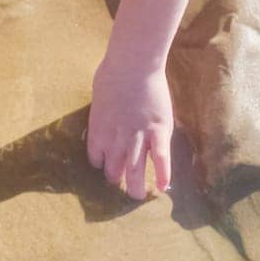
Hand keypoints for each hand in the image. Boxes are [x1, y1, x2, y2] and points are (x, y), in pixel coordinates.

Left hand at [87, 58, 173, 200]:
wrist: (133, 64)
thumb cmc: (112, 73)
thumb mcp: (99, 97)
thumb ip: (102, 113)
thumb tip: (104, 115)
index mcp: (98, 132)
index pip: (96, 159)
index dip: (101, 164)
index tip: (106, 166)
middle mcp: (116, 140)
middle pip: (114, 169)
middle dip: (117, 179)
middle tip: (121, 186)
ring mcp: (138, 137)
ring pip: (135, 170)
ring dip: (135, 186)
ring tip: (137, 197)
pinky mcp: (158, 132)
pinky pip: (161, 159)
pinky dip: (162, 174)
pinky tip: (163, 187)